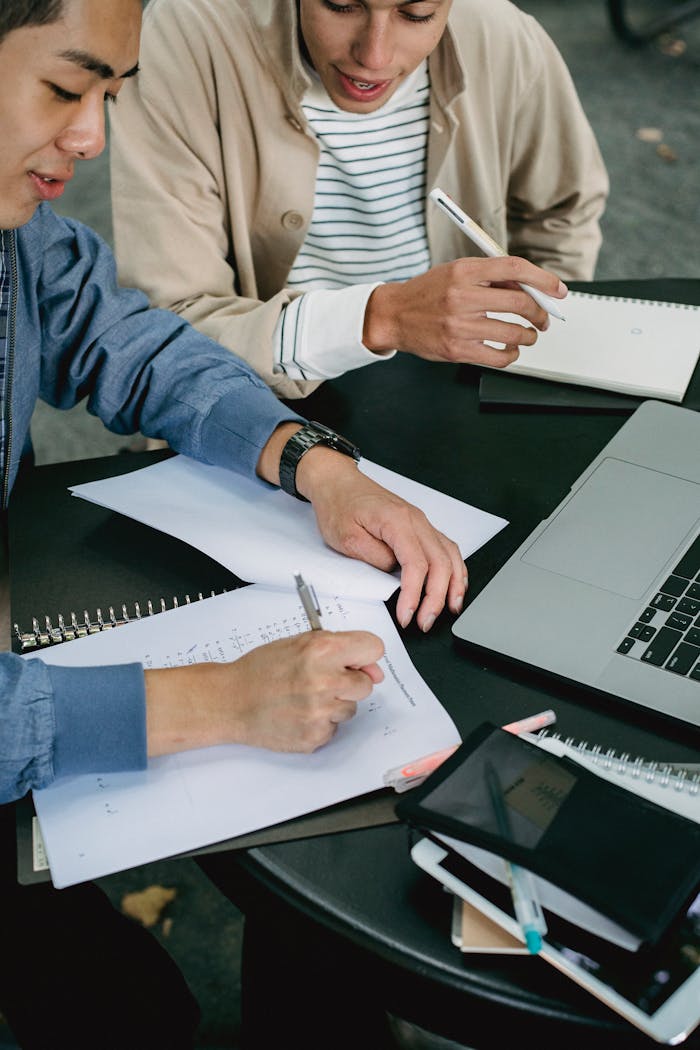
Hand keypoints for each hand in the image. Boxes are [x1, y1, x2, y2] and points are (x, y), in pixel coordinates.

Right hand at [145, 629, 384, 756]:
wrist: (231, 701)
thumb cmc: (262, 669)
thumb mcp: (299, 644)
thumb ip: (339, 649)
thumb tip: (374, 671)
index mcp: (321, 650)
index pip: (373, 648)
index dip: (363, 656)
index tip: (354, 661)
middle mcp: (324, 680)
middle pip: (366, 685)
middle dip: (348, 683)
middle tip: (320, 681)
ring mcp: (320, 712)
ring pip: (351, 709)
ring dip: (334, 704)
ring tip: (304, 698)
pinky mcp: (315, 736)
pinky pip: (334, 728)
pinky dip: (320, 723)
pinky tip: (298, 714)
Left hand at [296, 451, 466, 631]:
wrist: (337, 482)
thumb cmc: (339, 504)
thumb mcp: (345, 538)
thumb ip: (374, 559)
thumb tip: (394, 576)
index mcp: (397, 521)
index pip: (416, 564)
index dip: (414, 595)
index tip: (406, 615)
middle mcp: (415, 520)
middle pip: (440, 562)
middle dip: (437, 597)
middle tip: (426, 621)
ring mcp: (420, 522)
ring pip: (450, 555)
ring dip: (454, 584)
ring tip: (451, 608)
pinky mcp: (419, 526)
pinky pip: (446, 548)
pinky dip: (454, 569)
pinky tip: (454, 584)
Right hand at [363, 256, 567, 366]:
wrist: (394, 315)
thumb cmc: (428, 293)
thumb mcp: (456, 272)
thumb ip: (490, 277)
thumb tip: (530, 288)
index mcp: (465, 271)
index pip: (514, 268)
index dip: (543, 279)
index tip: (557, 290)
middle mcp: (462, 296)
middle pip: (520, 303)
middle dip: (540, 313)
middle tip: (543, 319)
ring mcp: (459, 325)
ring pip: (513, 333)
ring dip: (528, 336)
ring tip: (527, 335)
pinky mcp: (457, 350)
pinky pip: (498, 357)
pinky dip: (511, 355)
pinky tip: (509, 350)